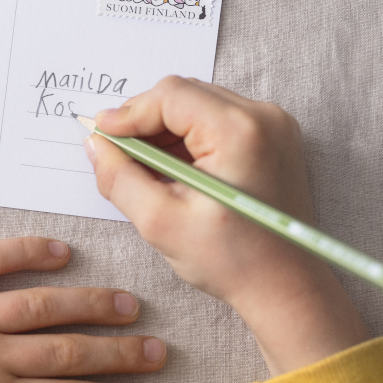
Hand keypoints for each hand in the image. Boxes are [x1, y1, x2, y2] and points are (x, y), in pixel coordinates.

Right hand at [85, 77, 367, 374]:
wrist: (286, 287)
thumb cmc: (233, 262)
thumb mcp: (161, 222)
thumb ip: (119, 177)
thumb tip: (95, 144)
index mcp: (239, 131)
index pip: (170, 96)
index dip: (128, 113)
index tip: (100, 135)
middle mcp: (263, 117)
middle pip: (185, 95)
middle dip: (145, 121)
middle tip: (119, 154)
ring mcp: (274, 125)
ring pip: (199, 105)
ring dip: (166, 131)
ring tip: (147, 170)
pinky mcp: (275, 138)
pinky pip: (219, 120)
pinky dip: (190, 138)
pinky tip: (175, 171)